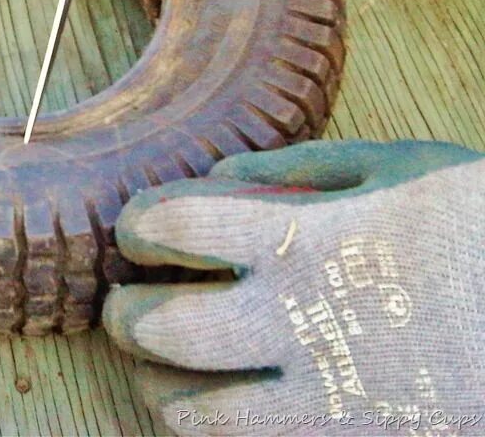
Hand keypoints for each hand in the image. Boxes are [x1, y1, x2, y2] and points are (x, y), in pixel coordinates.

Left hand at [103, 140, 484, 434]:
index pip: (176, 225)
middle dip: (126, 316)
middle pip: (166, 329)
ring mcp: (331, 399)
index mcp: (309, 239)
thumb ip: (302, 165)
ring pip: (197, 416)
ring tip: (155, 368)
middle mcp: (305, 323)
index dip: (137, 223)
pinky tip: (216, 407)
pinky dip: (213, 432)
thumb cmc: (481, 228)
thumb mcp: (402, 167)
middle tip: (128, 304)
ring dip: (156, 388)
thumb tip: (220, 174)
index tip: (140, 229)